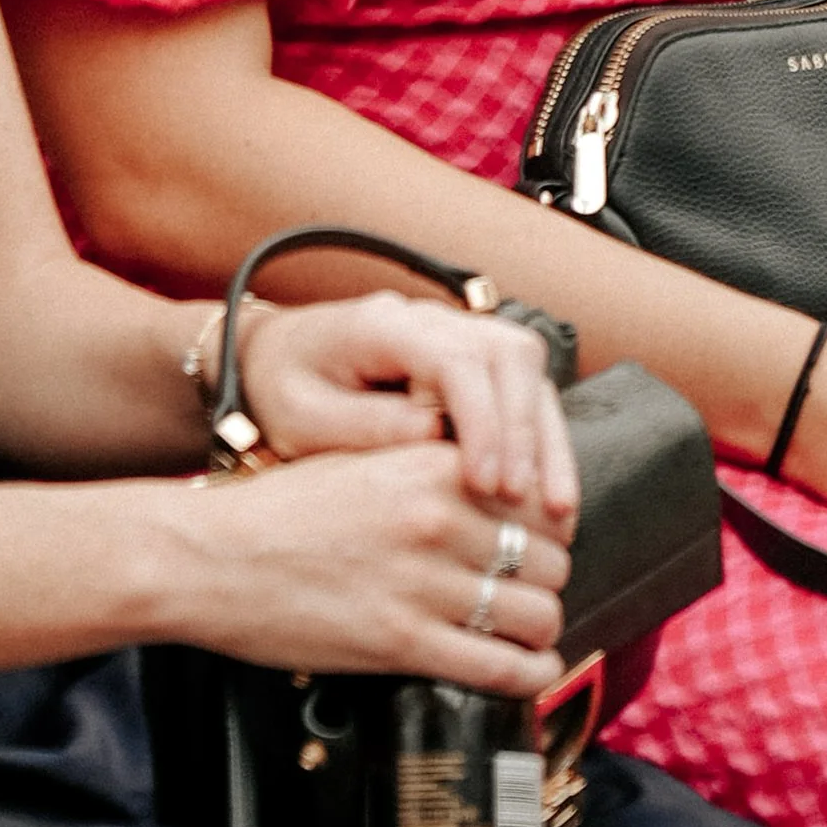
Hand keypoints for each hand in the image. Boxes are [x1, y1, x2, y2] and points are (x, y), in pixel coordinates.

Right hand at [172, 439, 569, 696]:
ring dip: (540, 629)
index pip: (536, 497)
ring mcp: (422, 583)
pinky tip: (527, 671)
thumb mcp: (364, 459)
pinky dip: (528, 675)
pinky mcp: (402, 642)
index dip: (546, 527)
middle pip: (548, 558)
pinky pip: (500, 666)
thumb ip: (431, 470)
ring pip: (537, 613)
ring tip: (526, 635)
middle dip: (544, 580)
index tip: (538, 543)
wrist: (208, 557)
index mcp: (431, 464)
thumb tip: (495, 494)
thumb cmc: (280, 510)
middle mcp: (437, 518)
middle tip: (527, 593)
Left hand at [238, 293, 576, 529]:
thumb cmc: (282, 389)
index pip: (455, 360)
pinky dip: (542, 438)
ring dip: (545, 437)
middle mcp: (429, 319)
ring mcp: (454, 334)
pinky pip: (522, 388)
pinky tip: (547, 491)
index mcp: (383, 325)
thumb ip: (363, 425)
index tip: (485, 483)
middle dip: (524, 430)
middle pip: (508, 353)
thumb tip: (433, 437)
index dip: (481, 422)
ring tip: (553, 507)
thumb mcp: (302, 418)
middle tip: (521, 500)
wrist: (272, 359)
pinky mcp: (469, 361)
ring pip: (526, 367)